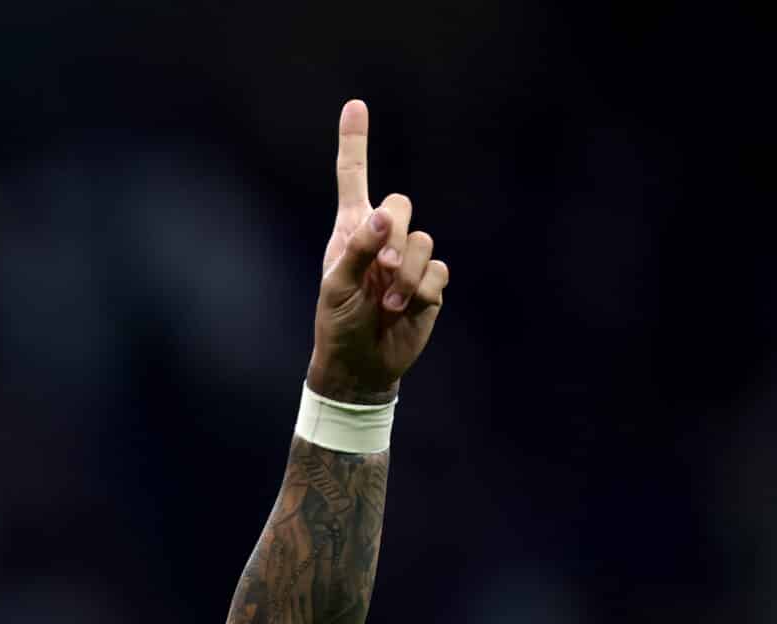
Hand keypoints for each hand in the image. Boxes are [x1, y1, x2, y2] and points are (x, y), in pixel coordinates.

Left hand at [309, 100, 448, 403]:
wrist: (362, 365)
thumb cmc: (338, 324)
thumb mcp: (337, 288)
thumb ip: (358, 250)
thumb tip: (383, 216)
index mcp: (351, 231)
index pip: (354, 179)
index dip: (355, 143)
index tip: (355, 104)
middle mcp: (382, 239)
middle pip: (402, 204)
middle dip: (395, 233)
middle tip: (383, 268)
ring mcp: (409, 261)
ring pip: (424, 241)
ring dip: (408, 272)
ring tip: (390, 302)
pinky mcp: (430, 284)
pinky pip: (439, 271)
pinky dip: (424, 289)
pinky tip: (408, 309)